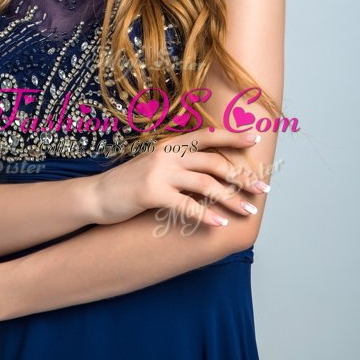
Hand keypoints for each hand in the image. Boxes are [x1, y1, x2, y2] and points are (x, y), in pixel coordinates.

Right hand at [91, 128, 268, 226]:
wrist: (97, 195)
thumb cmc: (130, 183)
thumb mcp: (156, 165)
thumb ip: (180, 163)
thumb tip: (212, 171)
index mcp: (171, 144)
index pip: (207, 135)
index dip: (232, 135)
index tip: (255, 138)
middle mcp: (168, 154)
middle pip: (214, 162)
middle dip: (241, 176)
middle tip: (262, 189)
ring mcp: (159, 172)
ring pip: (205, 184)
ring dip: (231, 199)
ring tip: (248, 212)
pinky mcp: (151, 193)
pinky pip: (186, 205)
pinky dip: (205, 215)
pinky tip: (219, 224)